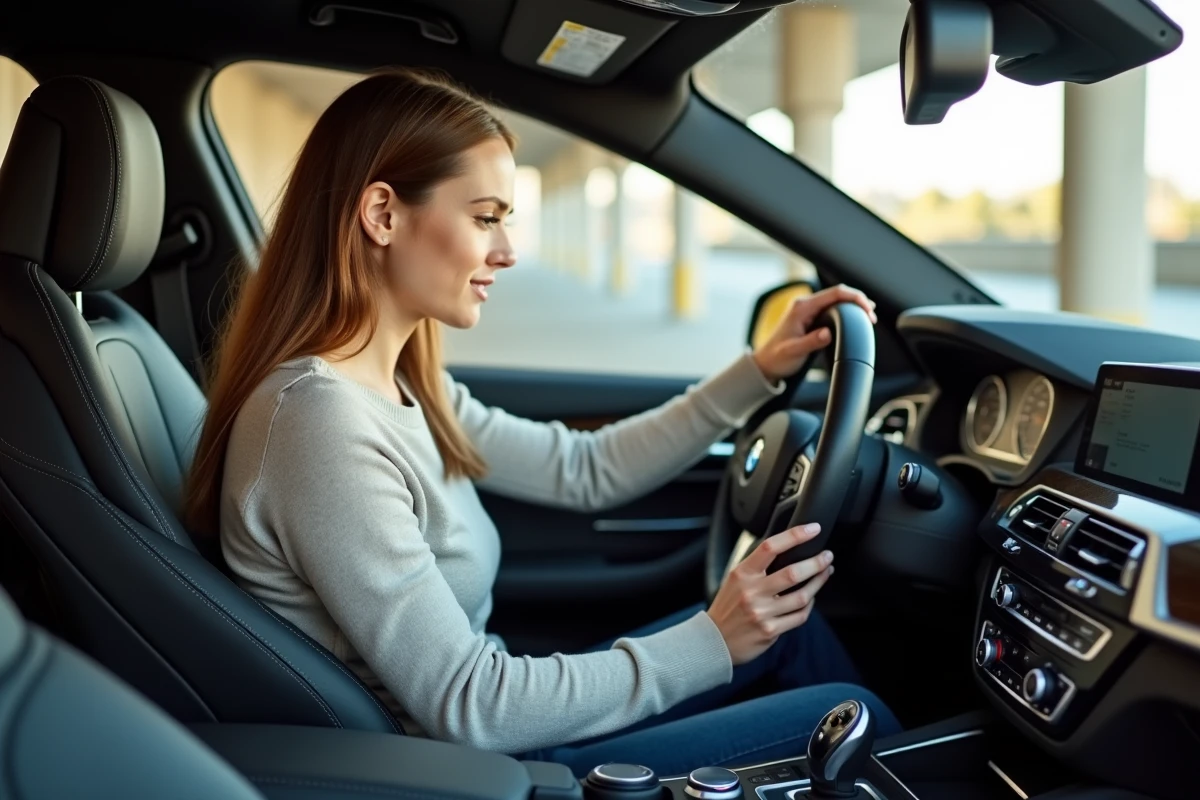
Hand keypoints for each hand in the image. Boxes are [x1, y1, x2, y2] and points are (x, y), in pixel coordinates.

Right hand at [706, 524, 833, 665]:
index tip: (813, 529)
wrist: (714, 640)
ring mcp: (762, 612)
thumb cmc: (728, 606)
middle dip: (816, 562)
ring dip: (818, 583)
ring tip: (825, 573)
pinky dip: (809, 605)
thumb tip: (788, 549)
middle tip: (827, 556)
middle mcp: (752, 592)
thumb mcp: (735, 579)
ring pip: (802, 596)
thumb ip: (757, 566)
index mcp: (742, 573)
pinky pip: (799, 616)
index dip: (795, 536)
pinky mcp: (770, 631)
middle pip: (792, 573)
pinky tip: (811, 598)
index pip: (771, 547)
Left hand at [752, 284, 876, 382]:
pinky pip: (832, 309)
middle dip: (858, 301)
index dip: (855, 298)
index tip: (868, 310)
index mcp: (802, 308)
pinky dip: (846, 312)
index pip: (834, 293)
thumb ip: (811, 342)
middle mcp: (806, 305)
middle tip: (872, 317)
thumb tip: (828, 334)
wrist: (766, 364)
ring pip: (836, 300)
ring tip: (868, 317)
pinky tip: (855, 320)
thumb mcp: (794, 352)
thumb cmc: (777, 358)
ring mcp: (808, 310)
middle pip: (838, 294)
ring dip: (853, 306)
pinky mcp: (811, 317)